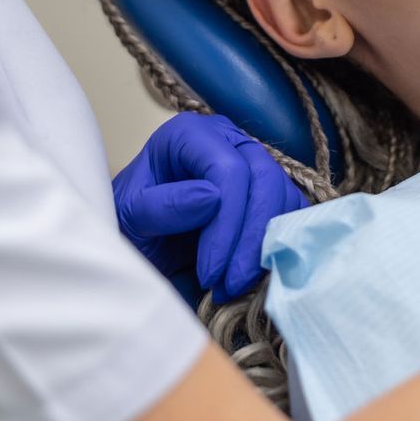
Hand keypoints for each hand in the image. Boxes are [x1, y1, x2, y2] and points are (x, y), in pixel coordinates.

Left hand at [112, 112, 309, 301]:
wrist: (137, 241)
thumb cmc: (128, 224)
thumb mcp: (129, 218)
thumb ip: (162, 206)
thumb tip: (211, 197)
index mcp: (190, 135)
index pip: (229, 169)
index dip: (227, 222)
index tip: (210, 271)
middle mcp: (228, 141)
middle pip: (264, 178)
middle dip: (250, 238)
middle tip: (229, 284)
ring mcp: (253, 163)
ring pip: (284, 195)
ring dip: (267, 246)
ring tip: (235, 285)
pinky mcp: (268, 192)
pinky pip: (291, 212)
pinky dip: (280, 244)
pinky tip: (253, 274)